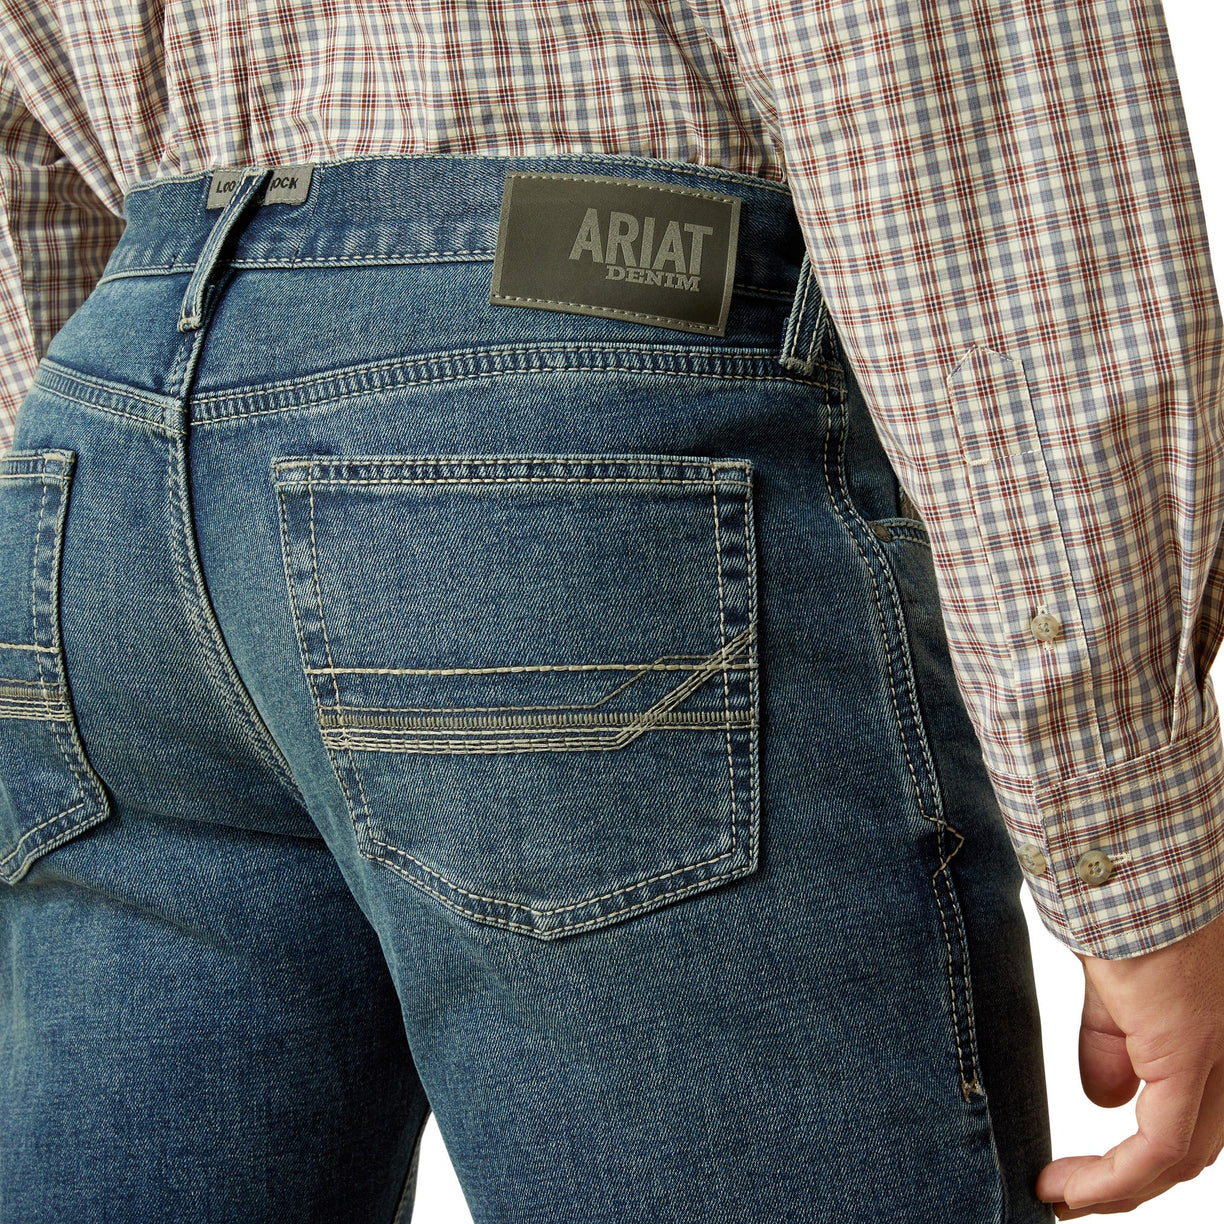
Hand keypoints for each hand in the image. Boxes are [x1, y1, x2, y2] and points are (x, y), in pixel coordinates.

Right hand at [1035, 909, 1223, 1217]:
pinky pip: (1158, 1146)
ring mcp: (1221, 1051)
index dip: (1148, 1140)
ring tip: (1064, 1193)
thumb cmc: (1114, 896)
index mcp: (1214, 1020)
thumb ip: (1112, 1037)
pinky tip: (1069, 1186)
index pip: (1198, 1103)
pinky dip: (1114, 1178)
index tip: (1094, 1158)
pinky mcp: (1188, 1052)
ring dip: (1118, 1184)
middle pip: (1196, 1137)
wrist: (1120, 860)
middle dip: (1135, 1172)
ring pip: (1182, 1152)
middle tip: (1076, 1188)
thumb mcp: (1115, 979)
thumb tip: (1099, 1097)